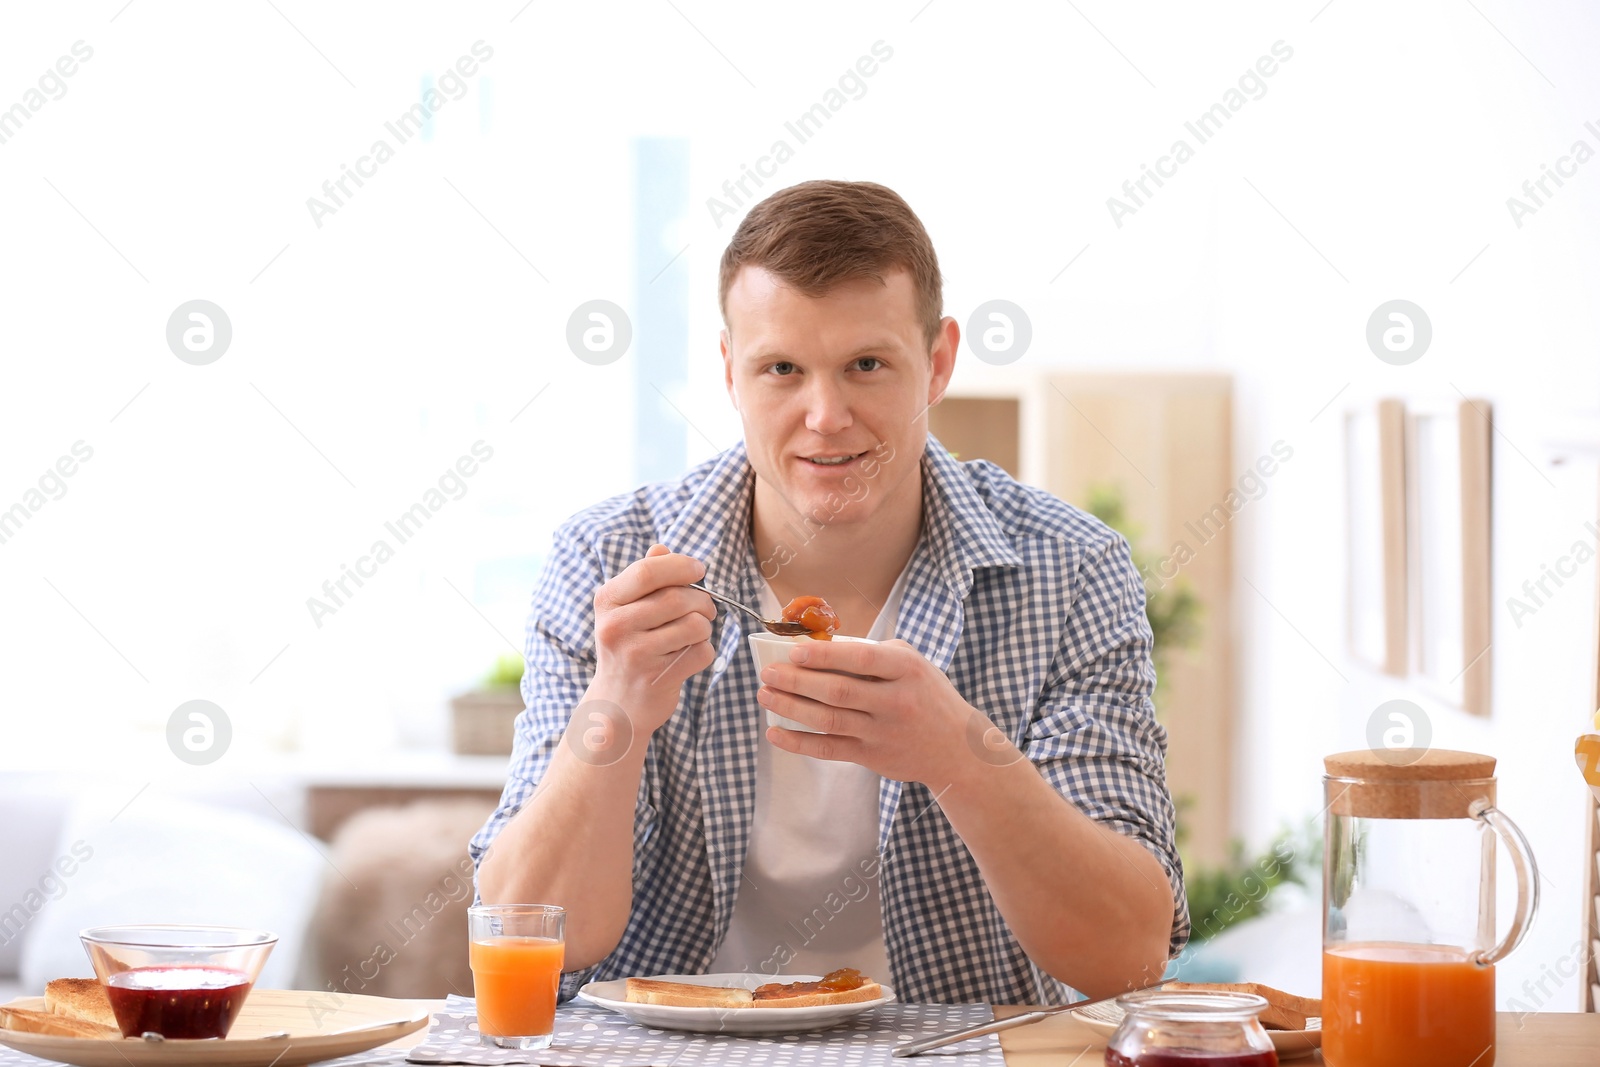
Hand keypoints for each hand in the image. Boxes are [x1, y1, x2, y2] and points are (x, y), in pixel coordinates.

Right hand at [589, 544, 715, 733]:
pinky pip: (702, 652)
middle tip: (704, 609)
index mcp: (607, 601)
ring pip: (695, 625)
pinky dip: (704, 651)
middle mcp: (616, 627)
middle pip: (678, 598)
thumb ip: (643, 578)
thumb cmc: (626, 649)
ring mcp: (636, 655)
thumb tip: (662, 548)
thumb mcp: (623, 610)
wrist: (615, 704)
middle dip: (702, 601)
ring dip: (705, 627)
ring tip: (694, 633)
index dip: (681, 566)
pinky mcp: (658, 679)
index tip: (698, 570)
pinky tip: (689, 655)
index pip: (648, 571)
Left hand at [757, 639, 1015, 785]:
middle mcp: (896, 702)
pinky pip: (829, 749)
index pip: (862, 659)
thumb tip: (822, 647)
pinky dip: (799, 742)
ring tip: (765, 696)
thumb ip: (874, 654)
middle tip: (768, 673)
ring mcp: (883, 733)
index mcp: (907, 670)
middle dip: (796, 681)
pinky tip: (776, 732)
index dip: (826, 655)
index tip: (795, 652)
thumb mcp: (913, 665)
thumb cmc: (927, 696)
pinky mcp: (872, 757)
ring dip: (791, 708)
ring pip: (829, 720)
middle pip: (838, 691)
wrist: (958, 749)